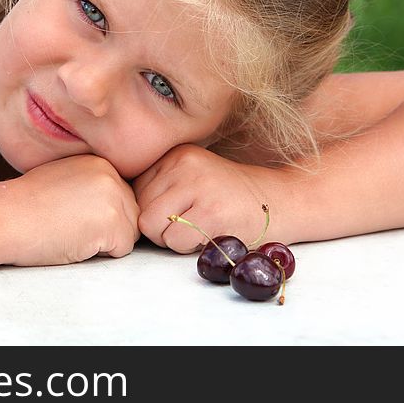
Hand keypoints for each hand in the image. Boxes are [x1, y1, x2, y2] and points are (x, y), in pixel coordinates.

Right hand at [0, 154, 139, 265]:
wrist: (3, 218)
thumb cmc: (22, 206)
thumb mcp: (61, 179)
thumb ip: (89, 186)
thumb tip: (106, 207)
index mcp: (98, 162)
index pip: (120, 198)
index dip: (96, 215)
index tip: (68, 214)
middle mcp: (111, 174)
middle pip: (129, 214)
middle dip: (106, 228)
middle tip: (69, 226)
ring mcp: (114, 196)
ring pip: (129, 232)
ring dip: (105, 242)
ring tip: (71, 232)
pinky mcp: (112, 222)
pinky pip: (122, 249)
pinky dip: (100, 254)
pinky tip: (74, 241)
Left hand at [133, 144, 283, 252]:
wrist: (283, 201)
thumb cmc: (232, 197)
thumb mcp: (194, 177)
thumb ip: (161, 186)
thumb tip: (120, 209)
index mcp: (176, 154)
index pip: (135, 192)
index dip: (153, 212)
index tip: (181, 212)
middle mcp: (183, 163)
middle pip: (140, 211)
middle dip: (160, 228)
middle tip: (191, 224)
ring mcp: (198, 185)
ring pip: (152, 227)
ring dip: (172, 239)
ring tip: (200, 228)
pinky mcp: (211, 210)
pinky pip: (174, 241)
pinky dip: (188, 248)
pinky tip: (210, 235)